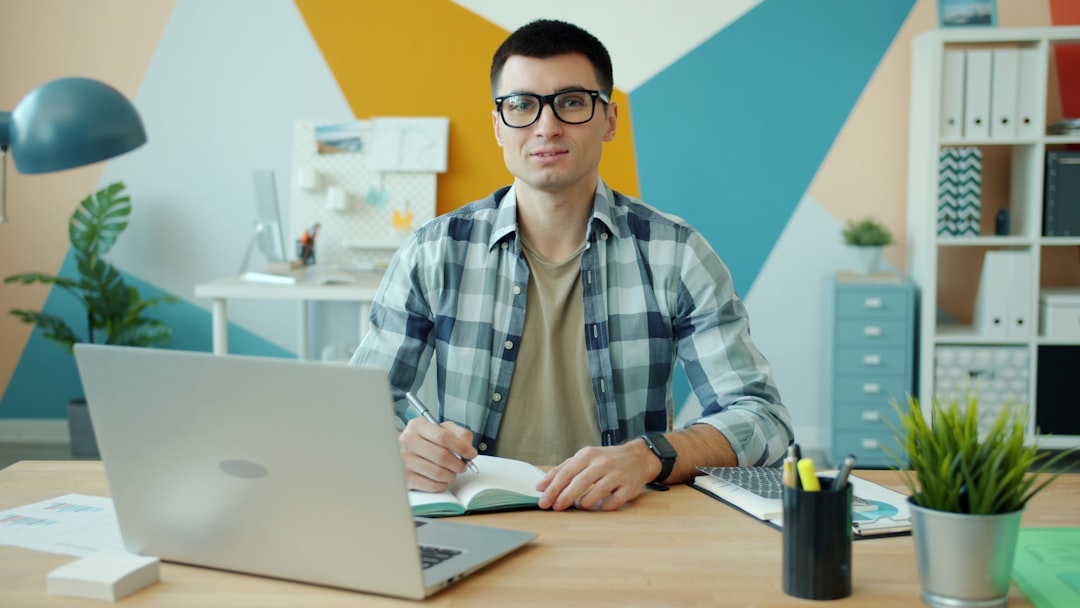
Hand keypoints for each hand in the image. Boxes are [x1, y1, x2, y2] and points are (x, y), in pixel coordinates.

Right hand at [399, 417, 477, 492]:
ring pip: (437, 472)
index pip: (443, 437)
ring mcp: (404, 460)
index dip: (461, 447)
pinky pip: (431, 485)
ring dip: (451, 475)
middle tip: (462, 466)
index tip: (471, 454)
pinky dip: (441, 484)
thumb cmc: (425, 441)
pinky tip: (441, 480)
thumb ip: (459, 434)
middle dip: (458, 464)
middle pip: (442, 456)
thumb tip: (468, 449)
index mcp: (418, 426)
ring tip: (451, 473)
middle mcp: (408, 441)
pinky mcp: (405, 477)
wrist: (402, 451)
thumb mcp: (441, 429)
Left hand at [535, 441, 659, 511]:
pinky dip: (605, 506)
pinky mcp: (629, 487)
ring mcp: (617, 474)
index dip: (553, 488)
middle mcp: (603, 463)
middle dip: (565, 497)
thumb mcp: (584, 458)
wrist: (638, 457)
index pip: (567, 472)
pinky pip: (615, 500)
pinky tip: (599, 507)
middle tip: (556, 507)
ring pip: (598, 491)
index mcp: (588, 455)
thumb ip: (562, 470)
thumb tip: (541, 486)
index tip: (544, 500)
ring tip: (578, 506)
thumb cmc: (606, 460)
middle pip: (581, 482)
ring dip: (585, 502)